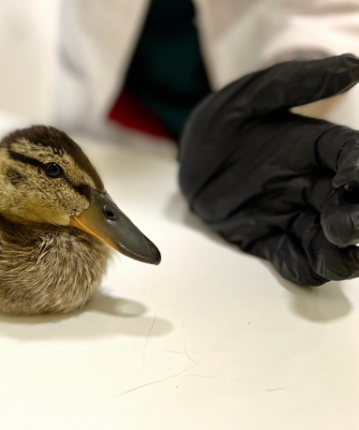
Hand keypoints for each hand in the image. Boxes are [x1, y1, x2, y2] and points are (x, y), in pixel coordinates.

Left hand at [179, 54, 358, 285]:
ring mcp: (291, 214)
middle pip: (349, 205)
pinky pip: (293, 258)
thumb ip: (294, 82)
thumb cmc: (223, 121)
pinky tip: (310, 267)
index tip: (355, 177)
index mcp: (316, 147)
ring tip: (339, 253)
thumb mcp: (250, 95)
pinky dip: (305, 267)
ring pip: (329, 241)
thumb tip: (351, 66)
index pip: (350, 155)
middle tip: (347, 225)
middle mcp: (312, 184)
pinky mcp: (266, 238)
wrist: (188, 157)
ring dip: (339, 251)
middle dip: (356, 218)